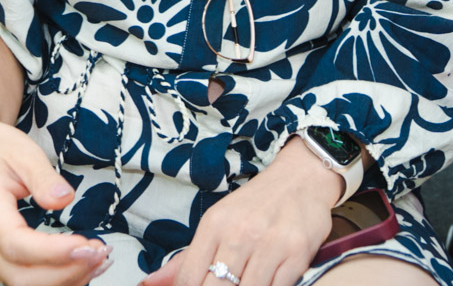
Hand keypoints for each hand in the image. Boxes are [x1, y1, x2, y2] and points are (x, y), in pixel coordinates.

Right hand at [0, 111, 106, 285]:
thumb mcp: (24, 152)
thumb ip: (45, 178)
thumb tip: (65, 199)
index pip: (16, 244)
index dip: (52, 252)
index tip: (86, 245)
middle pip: (19, 276)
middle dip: (65, 272)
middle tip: (100, 253)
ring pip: (20, 284)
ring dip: (63, 280)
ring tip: (97, 261)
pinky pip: (21, 279)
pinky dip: (53, 279)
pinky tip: (80, 266)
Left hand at [141, 142, 336, 285]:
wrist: (302, 178)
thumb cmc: (255, 204)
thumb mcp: (217, 222)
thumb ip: (186, 258)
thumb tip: (150, 283)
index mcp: (214, 225)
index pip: (189, 278)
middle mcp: (240, 234)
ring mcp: (270, 245)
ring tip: (240, 285)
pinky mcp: (297, 255)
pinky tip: (262, 284)